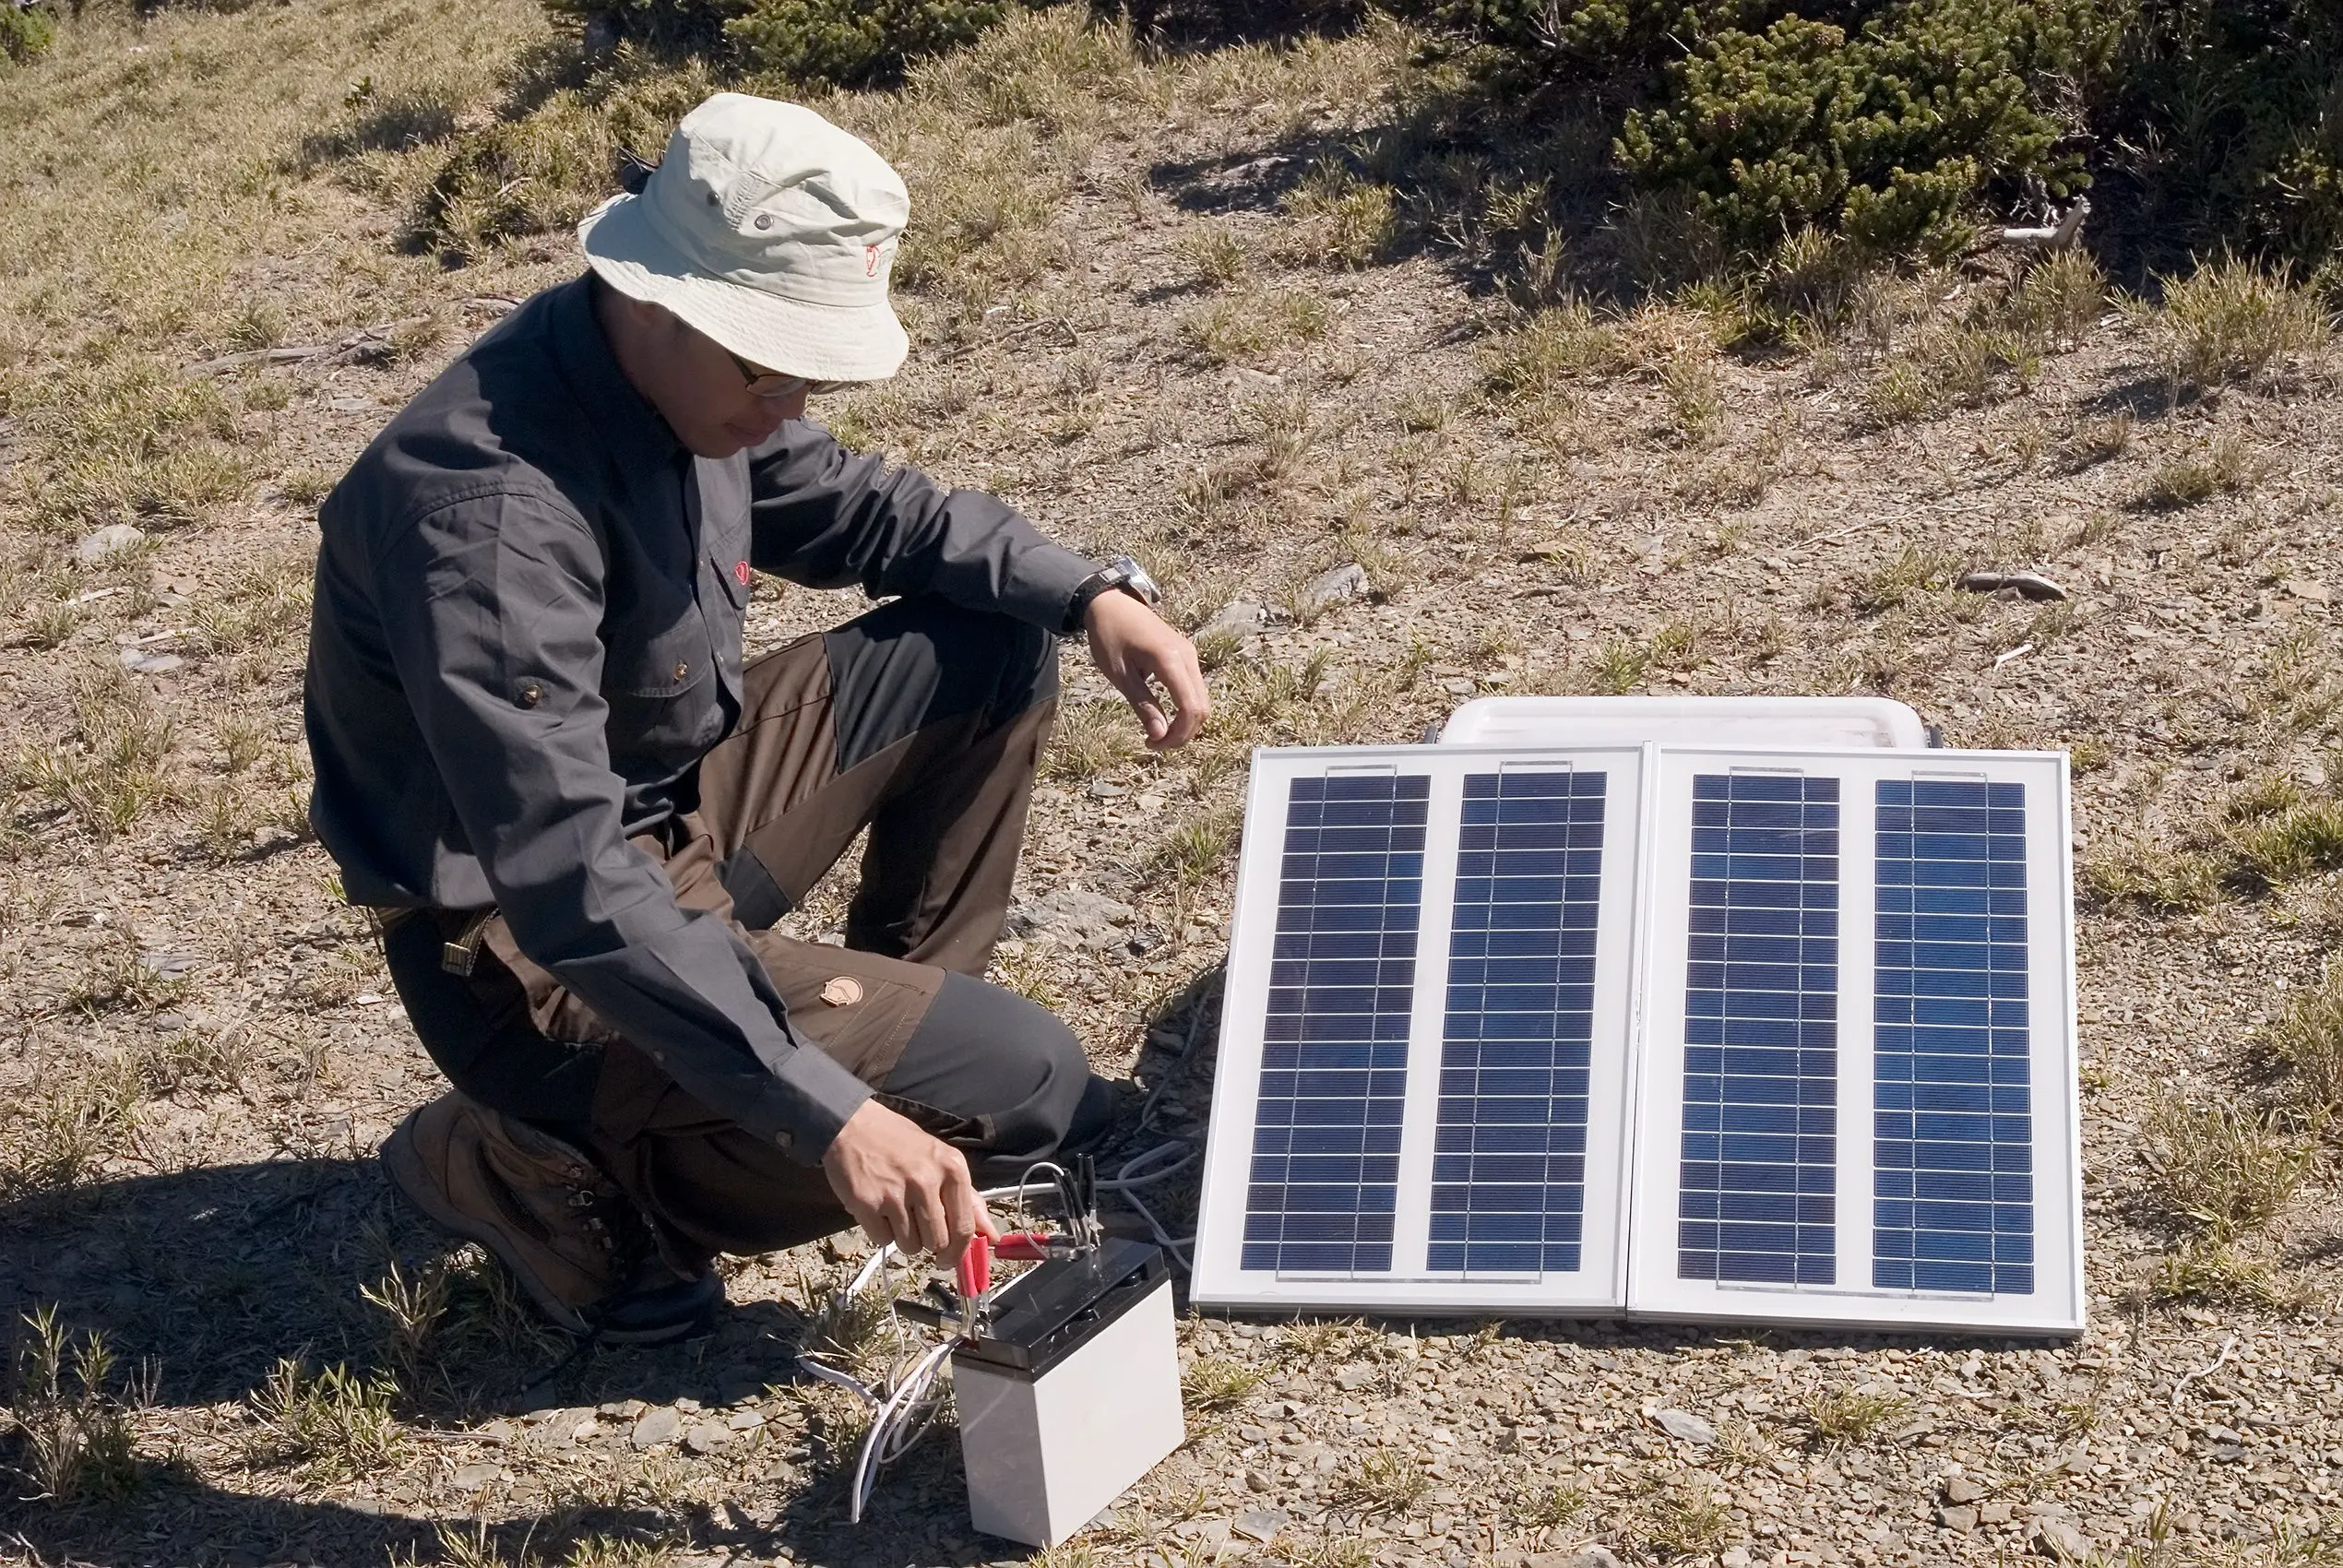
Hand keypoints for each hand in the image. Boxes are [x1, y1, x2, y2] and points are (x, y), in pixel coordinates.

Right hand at [821, 1099, 996, 1262]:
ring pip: (911, 1246)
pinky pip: (883, 1240)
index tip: (948, 1258)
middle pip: (937, 1242)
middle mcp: (926, 1180)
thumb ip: (968, 1198)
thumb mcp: (941, 1159)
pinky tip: (878, 1209)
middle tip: (917, 1226)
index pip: (964, 1227)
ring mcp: (896, 1193)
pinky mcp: (868, 1204)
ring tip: (896, 1211)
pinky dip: (881, 1232)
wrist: (850, 1125)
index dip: (958, 1251)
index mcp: (952, 1168)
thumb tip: (992, 1236)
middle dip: (928, 1243)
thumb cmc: (899, 1143)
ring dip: (904, 1238)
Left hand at [1085, 589, 1209, 749]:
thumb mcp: (1121, 675)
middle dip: (1182, 733)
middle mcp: (1188, 657)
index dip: (1177, 734)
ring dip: (1184, 723)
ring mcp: (1190, 655)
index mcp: (1171, 660)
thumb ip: (1143, 705)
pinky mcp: (1187, 656)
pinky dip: (1184, 709)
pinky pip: (1194, 690)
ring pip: (1201, 701)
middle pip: (1202, 708)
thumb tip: (1160, 735)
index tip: (1152, 744)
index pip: (1190, 708)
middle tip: (1153, 743)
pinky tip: (1162, 714)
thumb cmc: (1110, 636)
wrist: (1111, 603)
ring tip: (1157, 732)